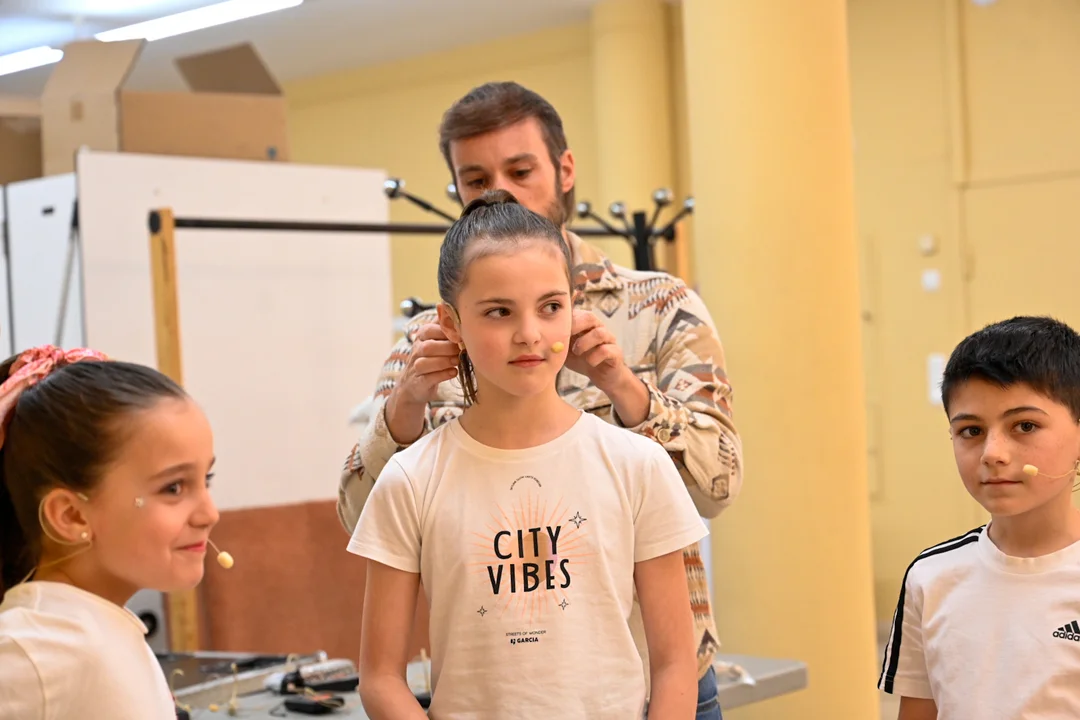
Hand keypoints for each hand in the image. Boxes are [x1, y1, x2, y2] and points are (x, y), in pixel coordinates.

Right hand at [385, 323, 458, 442]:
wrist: (414, 384)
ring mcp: (415, 368)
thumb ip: (446, 327)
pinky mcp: (419, 382)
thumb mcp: (436, 340)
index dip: (446, 332)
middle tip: (461, 350)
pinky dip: (443, 375)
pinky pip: (429, 378)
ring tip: (457, 361)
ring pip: (425, 363)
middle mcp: (416, 351)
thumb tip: (458, 313)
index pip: (429, 330)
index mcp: (421, 337)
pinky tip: (454, 372)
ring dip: (444, 361)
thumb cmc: (431, 358)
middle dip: (447, 348)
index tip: (461, 336)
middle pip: (428, 346)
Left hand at [562, 309, 625, 390]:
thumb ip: (557, 341)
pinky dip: (595, 357)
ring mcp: (609, 340)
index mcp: (586, 325)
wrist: (601, 376)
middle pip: (590, 317)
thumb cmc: (582, 360)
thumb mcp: (566, 350)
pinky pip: (607, 350)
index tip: (556, 328)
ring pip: (599, 333)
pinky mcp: (616, 353)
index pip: (578, 313)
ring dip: (585, 343)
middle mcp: (599, 329)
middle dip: (576, 326)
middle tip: (566, 337)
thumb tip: (541, 336)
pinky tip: (590, 363)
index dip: (567, 318)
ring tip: (577, 352)